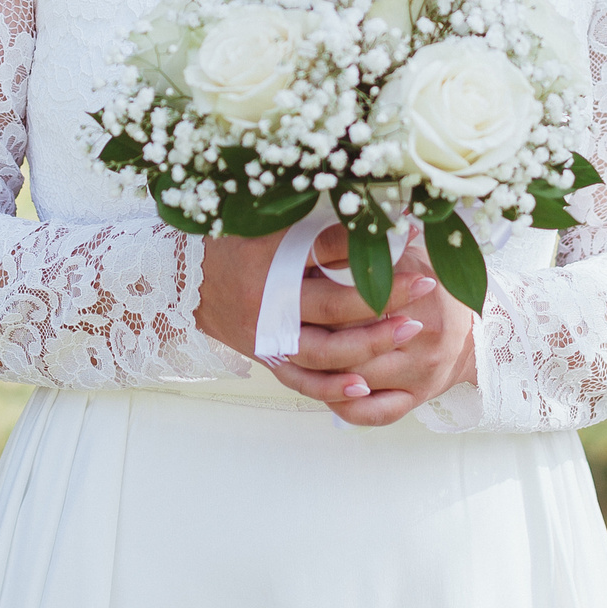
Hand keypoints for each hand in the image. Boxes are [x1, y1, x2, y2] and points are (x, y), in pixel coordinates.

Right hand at [197, 222, 442, 374]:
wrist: (182, 278)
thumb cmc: (234, 239)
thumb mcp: (273, 223)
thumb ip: (326, 225)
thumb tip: (387, 219)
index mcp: (269, 264)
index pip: (328, 257)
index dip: (371, 256)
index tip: (414, 245)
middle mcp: (267, 305)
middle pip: (332, 310)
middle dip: (383, 303)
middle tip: (424, 292)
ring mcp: (266, 337)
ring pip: (322, 353)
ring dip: (367, 346)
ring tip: (408, 331)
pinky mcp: (265, 357)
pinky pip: (300, 381)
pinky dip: (331, 388)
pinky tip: (364, 388)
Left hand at [266, 226, 477, 428]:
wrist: (479, 334)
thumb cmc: (435, 286)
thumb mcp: (413, 254)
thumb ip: (382, 241)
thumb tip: (356, 218)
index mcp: (425, 300)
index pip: (364, 303)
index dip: (325, 296)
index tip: (297, 285)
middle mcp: (426, 344)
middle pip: (353, 345)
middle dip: (317, 335)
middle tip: (286, 323)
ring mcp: (420, 377)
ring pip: (357, 382)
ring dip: (321, 371)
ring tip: (292, 353)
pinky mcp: (414, 400)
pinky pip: (372, 414)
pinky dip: (345, 405)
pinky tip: (324, 389)